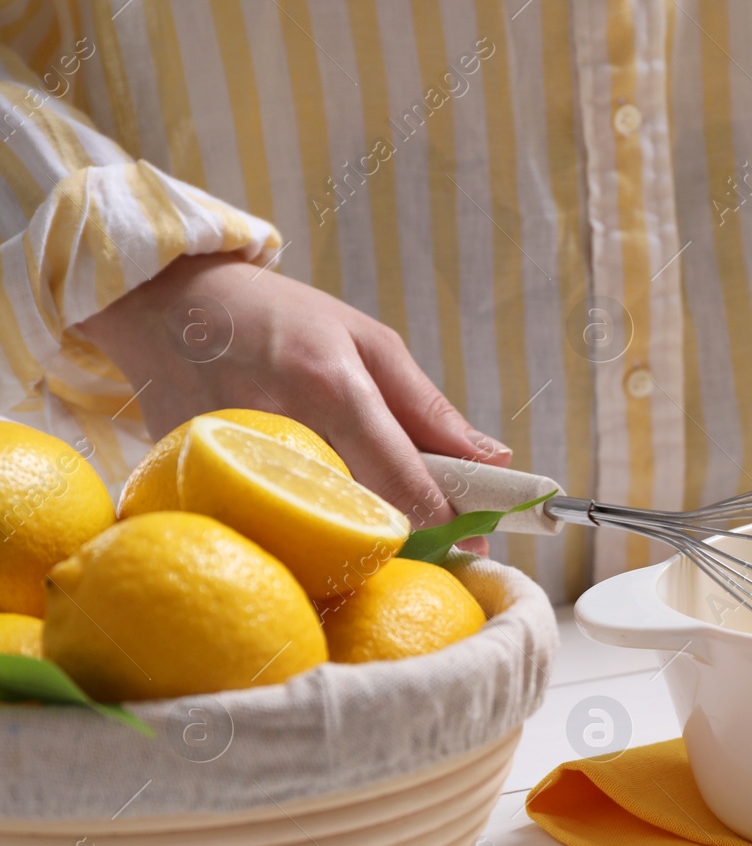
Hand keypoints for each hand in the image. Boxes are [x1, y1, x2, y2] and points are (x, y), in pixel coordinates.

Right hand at [77, 252, 511, 530]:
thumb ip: (431, 409)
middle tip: (435, 543)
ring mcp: (230, 461)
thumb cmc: (279, 317)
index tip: (474, 544)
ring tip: (373, 524)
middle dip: (409, 538)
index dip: (447, 523)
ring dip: (355, 542)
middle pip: (365, 518)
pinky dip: (297, 533)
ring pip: (315, 534)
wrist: (162, 302)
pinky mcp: (191, 483)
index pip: (404, 481)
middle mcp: (283, 428)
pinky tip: (309, 517)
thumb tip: (495, 462)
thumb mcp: (367, 341)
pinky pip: (264, 528)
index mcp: (334, 387)